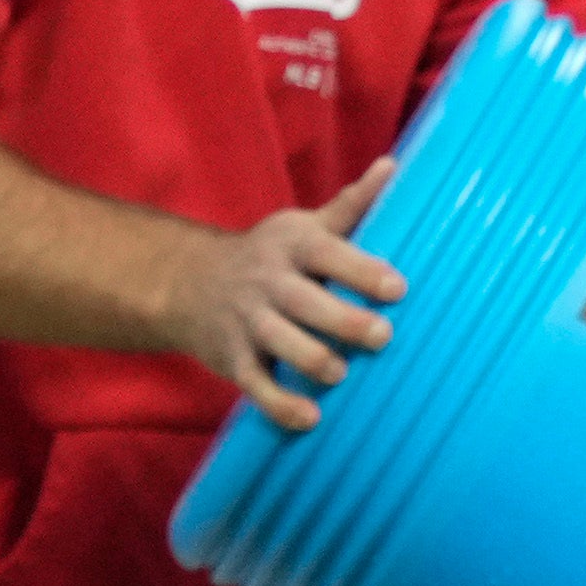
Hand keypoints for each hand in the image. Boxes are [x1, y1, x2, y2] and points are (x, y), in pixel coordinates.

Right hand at [169, 163, 402, 426]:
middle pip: (306, 302)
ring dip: (315, 361)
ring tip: (340, 372)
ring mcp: (248, 322)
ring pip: (281, 344)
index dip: (362, 270)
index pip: (328, 253)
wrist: (186, 282)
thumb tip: (393, 166)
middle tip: (382, 336)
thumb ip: (352, 206)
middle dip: (344, 322)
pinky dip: (281, 405)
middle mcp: (268, 282)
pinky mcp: (233, 360)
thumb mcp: (304, 226)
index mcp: (292, 246)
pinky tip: (311, 418)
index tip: (398, 288)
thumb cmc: (270, 255)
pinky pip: (256, 387)